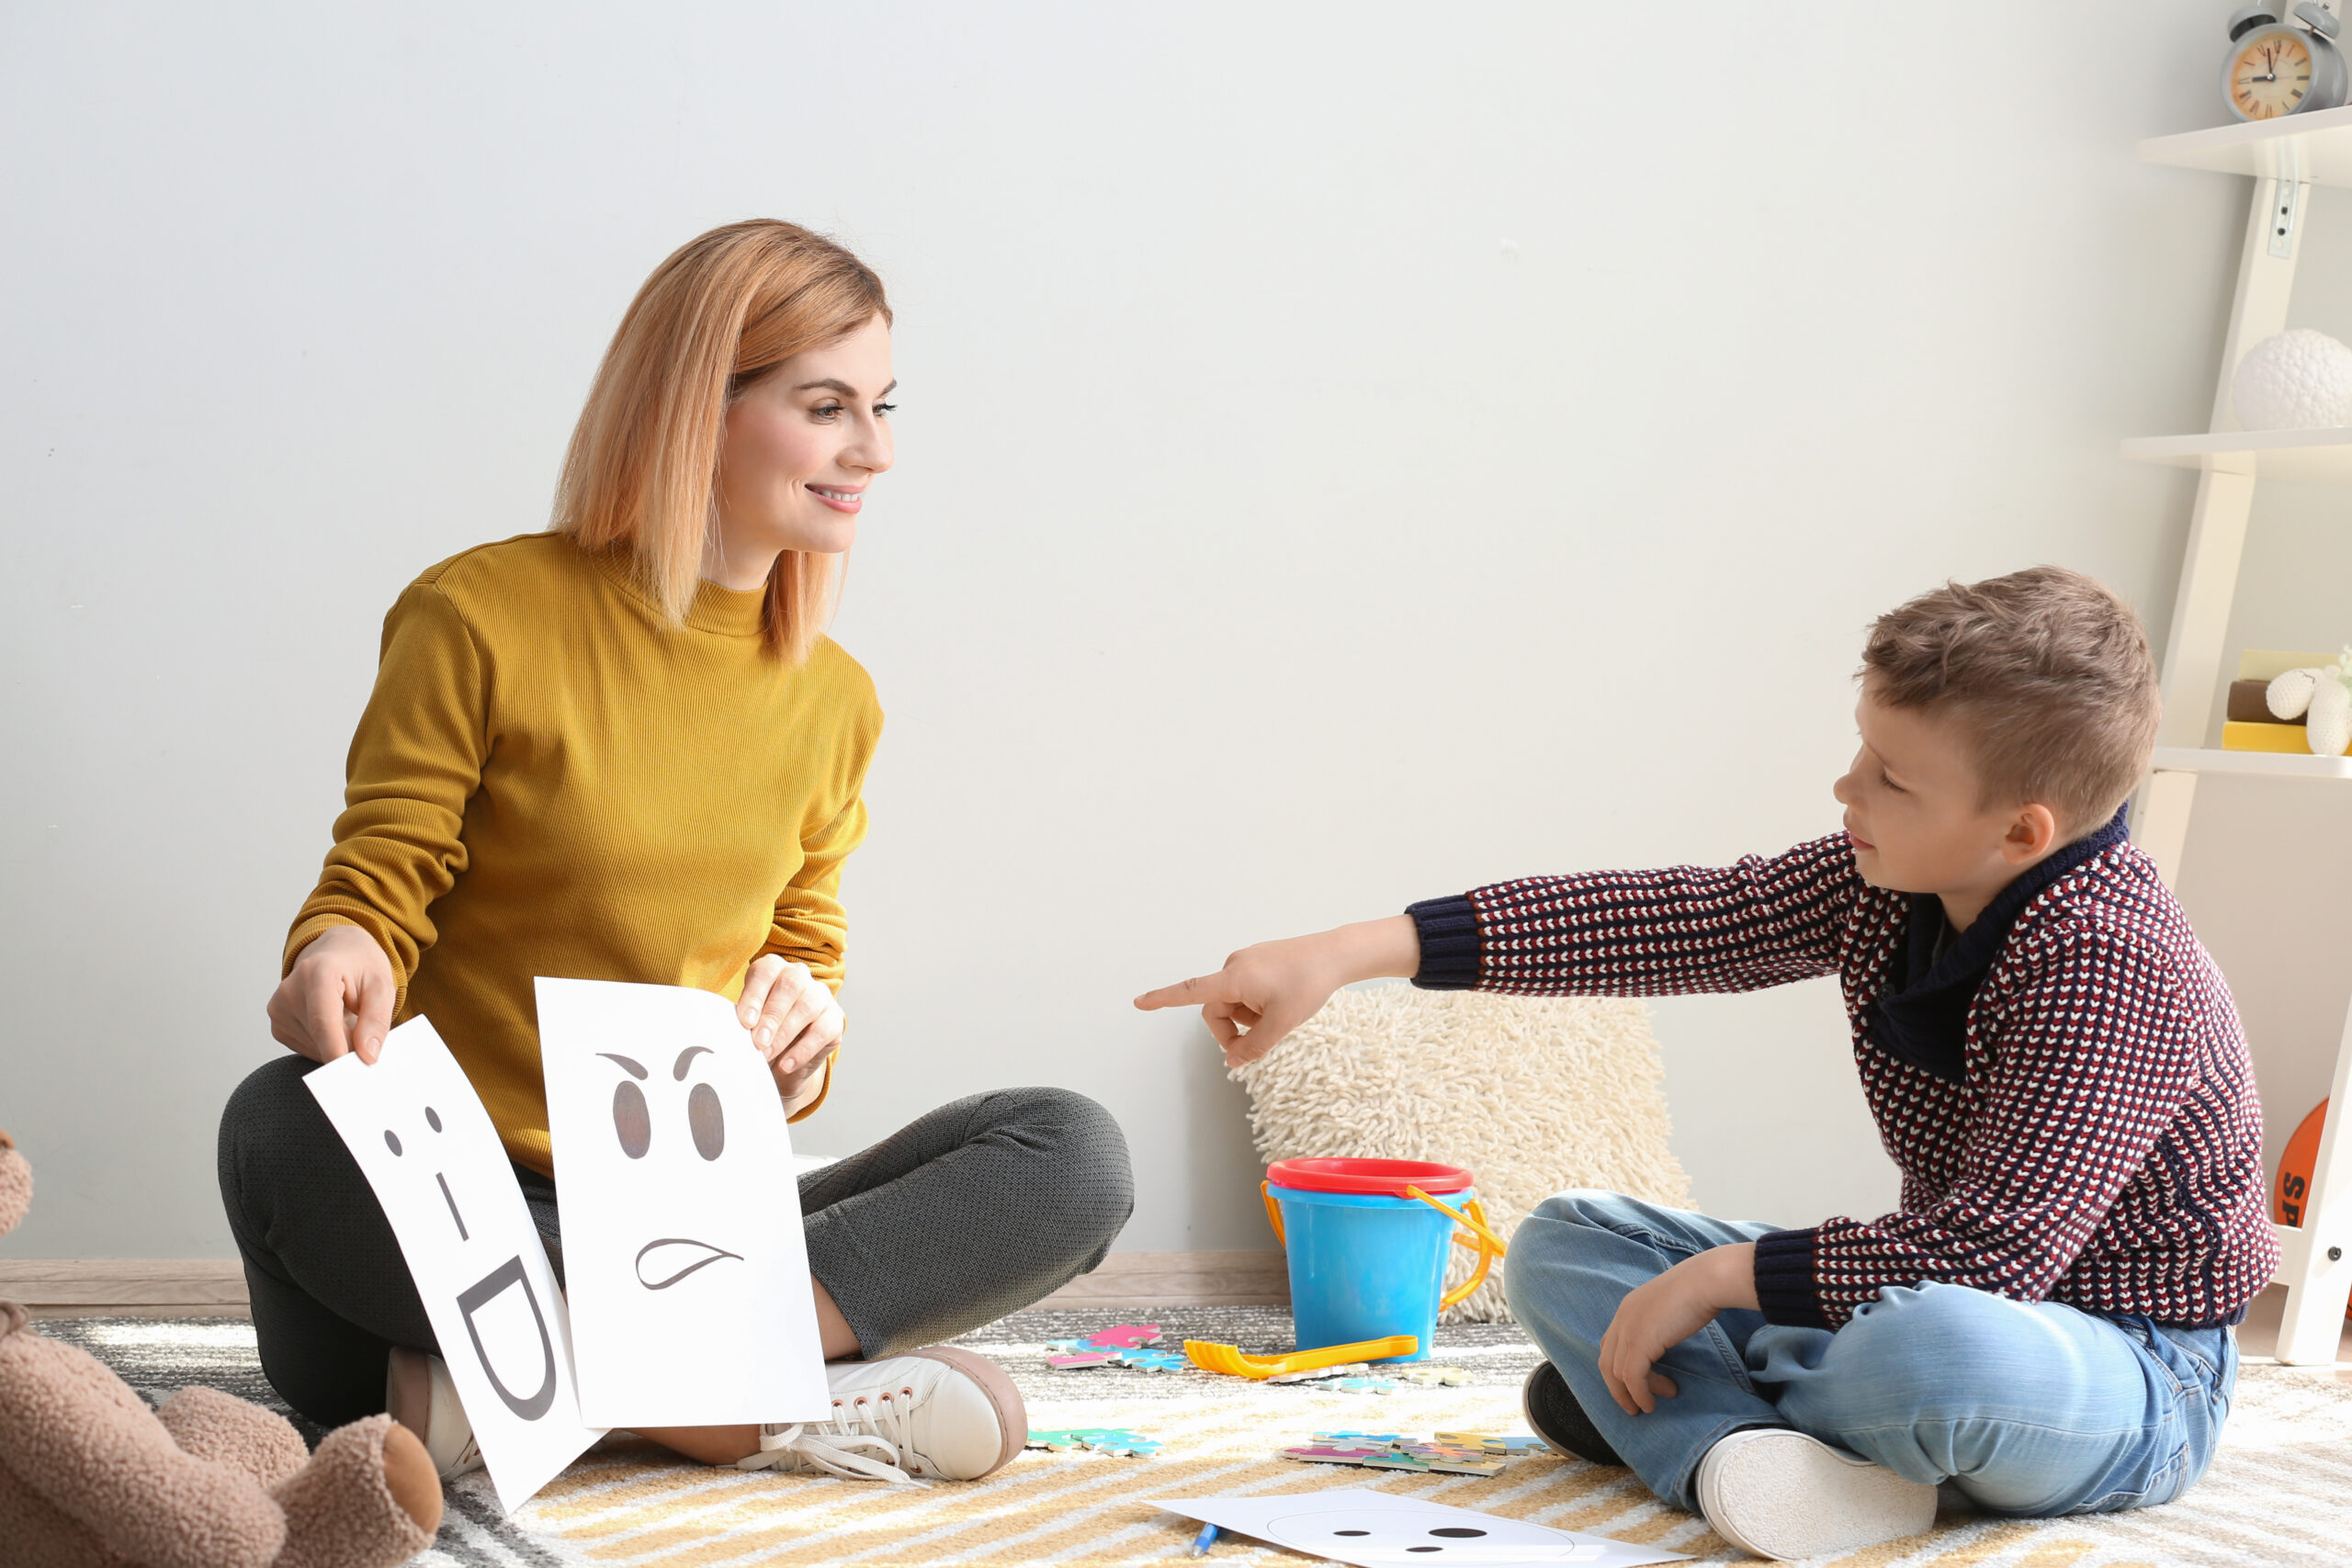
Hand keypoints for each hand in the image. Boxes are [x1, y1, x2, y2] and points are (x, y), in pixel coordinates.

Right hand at [268, 925, 397, 1064]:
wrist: (337, 952)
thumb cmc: (360, 966)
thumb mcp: (381, 985)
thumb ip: (376, 1020)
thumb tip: (366, 1055)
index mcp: (316, 972)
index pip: (323, 1021)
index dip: (337, 1051)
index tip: (350, 1073)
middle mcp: (289, 991)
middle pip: (321, 1038)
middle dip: (349, 1049)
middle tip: (369, 1041)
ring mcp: (279, 1010)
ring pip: (316, 1048)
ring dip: (339, 1044)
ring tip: (348, 1018)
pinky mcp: (278, 1026)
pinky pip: (308, 1049)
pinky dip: (327, 1045)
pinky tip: (335, 1025)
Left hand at [739, 956, 841, 1103]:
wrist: (782, 1063)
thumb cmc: (759, 1036)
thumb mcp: (746, 1025)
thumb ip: (741, 1021)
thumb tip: (728, 1031)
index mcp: (773, 969)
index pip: (766, 972)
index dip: (754, 995)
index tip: (745, 1021)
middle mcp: (799, 976)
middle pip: (791, 985)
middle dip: (772, 1016)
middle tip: (757, 1042)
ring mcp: (820, 996)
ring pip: (808, 1006)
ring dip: (785, 1033)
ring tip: (767, 1055)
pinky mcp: (835, 1019)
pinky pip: (822, 1031)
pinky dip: (802, 1050)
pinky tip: (786, 1065)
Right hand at [1134, 915, 1419, 1066]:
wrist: (1335, 954)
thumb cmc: (1308, 985)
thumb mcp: (1281, 1024)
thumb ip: (1253, 1047)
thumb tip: (1233, 1062)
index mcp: (1233, 978)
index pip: (1189, 991)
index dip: (1162, 999)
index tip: (1138, 1002)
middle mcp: (1234, 966)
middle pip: (1216, 1009)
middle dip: (1233, 1030)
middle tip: (1261, 1043)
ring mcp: (1246, 962)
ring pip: (1234, 1002)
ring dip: (1249, 1018)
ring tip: (1279, 1014)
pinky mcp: (1257, 962)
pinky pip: (1246, 991)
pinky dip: (1257, 1005)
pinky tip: (1282, 1002)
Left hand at [1596, 1243, 1757, 1414]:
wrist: (1705, 1282)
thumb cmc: (1698, 1291)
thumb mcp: (1670, 1307)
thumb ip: (1659, 1323)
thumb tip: (1666, 1340)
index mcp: (1627, 1308)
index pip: (1610, 1345)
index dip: (1617, 1369)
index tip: (1632, 1385)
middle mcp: (1621, 1318)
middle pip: (1607, 1362)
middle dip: (1617, 1388)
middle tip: (1632, 1406)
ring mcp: (1628, 1330)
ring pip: (1617, 1373)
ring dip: (1634, 1394)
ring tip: (1650, 1405)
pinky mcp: (1640, 1343)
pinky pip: (1632, 1378)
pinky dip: (1639, 1394)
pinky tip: (1650, 1403)